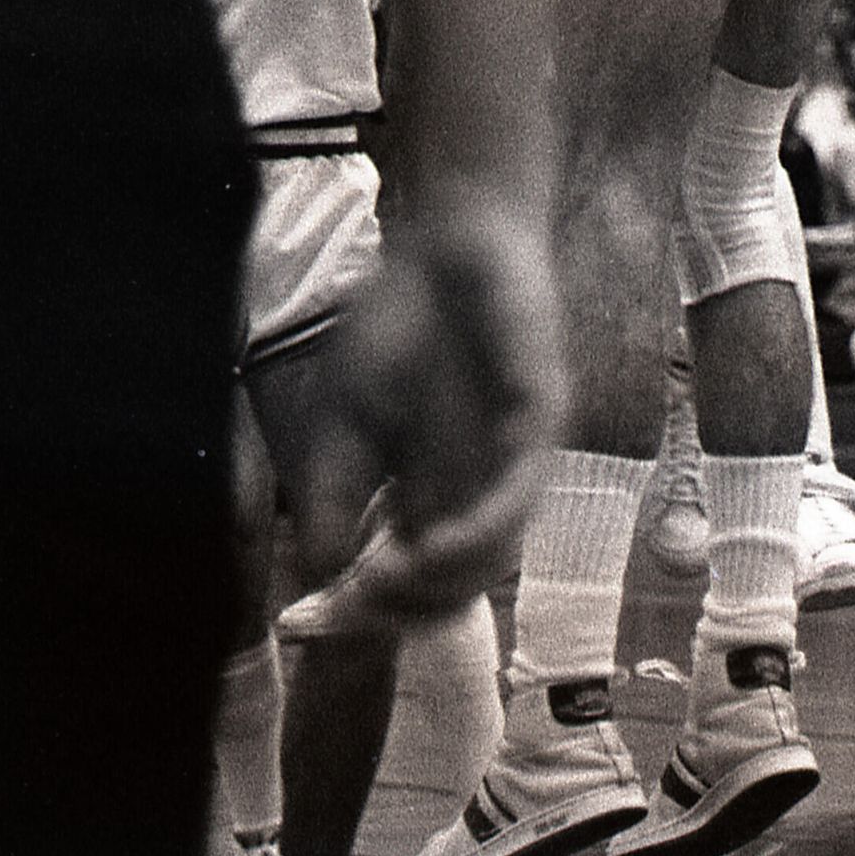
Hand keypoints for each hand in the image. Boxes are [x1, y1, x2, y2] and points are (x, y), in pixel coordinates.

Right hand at [277, 194, 564, 641]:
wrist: (447, 240)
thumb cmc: (396, 321)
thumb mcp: (344, 419)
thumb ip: (333, 495)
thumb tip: (320, 578)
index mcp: (430, 493)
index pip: (410, 582)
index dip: (367, 609)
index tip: (315, 615)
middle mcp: (475, 490)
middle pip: (452, 590)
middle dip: (401, 610)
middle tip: (356, 602)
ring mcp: (512, 461)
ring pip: (489, 558)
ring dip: (438, 586)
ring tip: (385, 584)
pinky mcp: (539, 424)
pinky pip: (515, 497)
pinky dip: (475, 534)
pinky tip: (431, 548)